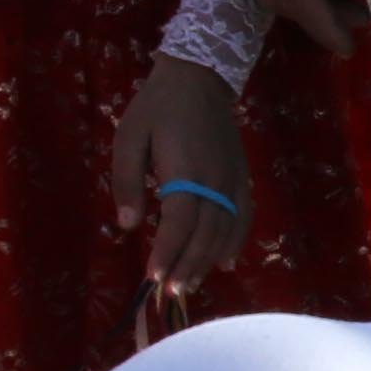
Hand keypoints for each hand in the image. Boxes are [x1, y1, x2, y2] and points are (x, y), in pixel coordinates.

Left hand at [112, 60, 251, 311]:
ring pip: (226, 229)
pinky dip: (236, 242)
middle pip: (205, 234)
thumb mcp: (128, 138)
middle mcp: (215, 180)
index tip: (153, 277)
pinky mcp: (242, 175)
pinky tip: (225, 263)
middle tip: (169, 292)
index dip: (168, 252)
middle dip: (187, 266)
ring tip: (188, 284)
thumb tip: (127, 225)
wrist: (198, 77)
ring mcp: (233, 178)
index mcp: (185, 170)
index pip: (179, 223)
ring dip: (207, 260)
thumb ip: (127, 182)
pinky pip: (243, 215)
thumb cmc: (155, 108)